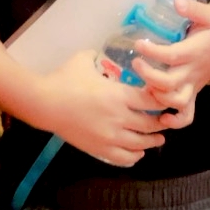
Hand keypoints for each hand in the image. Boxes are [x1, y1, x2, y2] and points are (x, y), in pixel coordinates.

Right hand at [39, 51, 169, 166]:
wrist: (44, 104)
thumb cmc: (64, 79)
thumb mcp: (84, 60)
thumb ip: (98, 56)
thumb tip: (102, 52)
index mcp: (119, 95)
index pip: (154, 101)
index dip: (164, 100)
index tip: (166, 99)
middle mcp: (119, 118)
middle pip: (152, 124)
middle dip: (161, 123)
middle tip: (165, 120)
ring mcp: (110, 137)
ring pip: (141, 144)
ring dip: (153, 141)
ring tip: (158, 139)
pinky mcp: (99, 149)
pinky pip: (124, 158)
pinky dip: (135, 156)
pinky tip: (138, 152)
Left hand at [130, 0, 209, 120]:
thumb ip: (193, 8)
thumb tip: (175, 2)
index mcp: (194, 52)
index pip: (171, 55)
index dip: (153, 52)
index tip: (139, 43)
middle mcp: (192, 72)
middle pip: (169, 83)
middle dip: (149, 77)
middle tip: (136, 64)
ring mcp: (193, 86)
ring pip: (176, 101)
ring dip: (158, 98)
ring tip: (144, 87)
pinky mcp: (194, 94)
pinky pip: (188, 115)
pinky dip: (176, 121)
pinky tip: (162, 118)